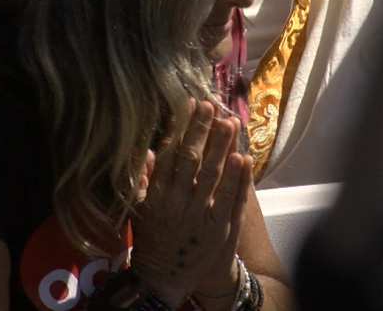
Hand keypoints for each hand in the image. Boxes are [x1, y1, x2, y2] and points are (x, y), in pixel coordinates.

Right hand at [131, 100, 251, 307]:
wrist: (162, 278)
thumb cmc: (151, 240)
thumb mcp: (139, 209)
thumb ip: (142, 179)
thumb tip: (146, 151)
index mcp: (157, 193)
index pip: (169, 153)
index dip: (180, 127)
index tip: (189, 105)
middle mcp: (176, 201)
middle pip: (190, 158)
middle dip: (201, 130)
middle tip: (210, 105)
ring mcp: (197, 214)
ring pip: (212, 174)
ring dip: (222, 146)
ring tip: (230, 122)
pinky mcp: (217, 229)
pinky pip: (229, 199)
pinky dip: (237, 179)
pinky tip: (243, 158)